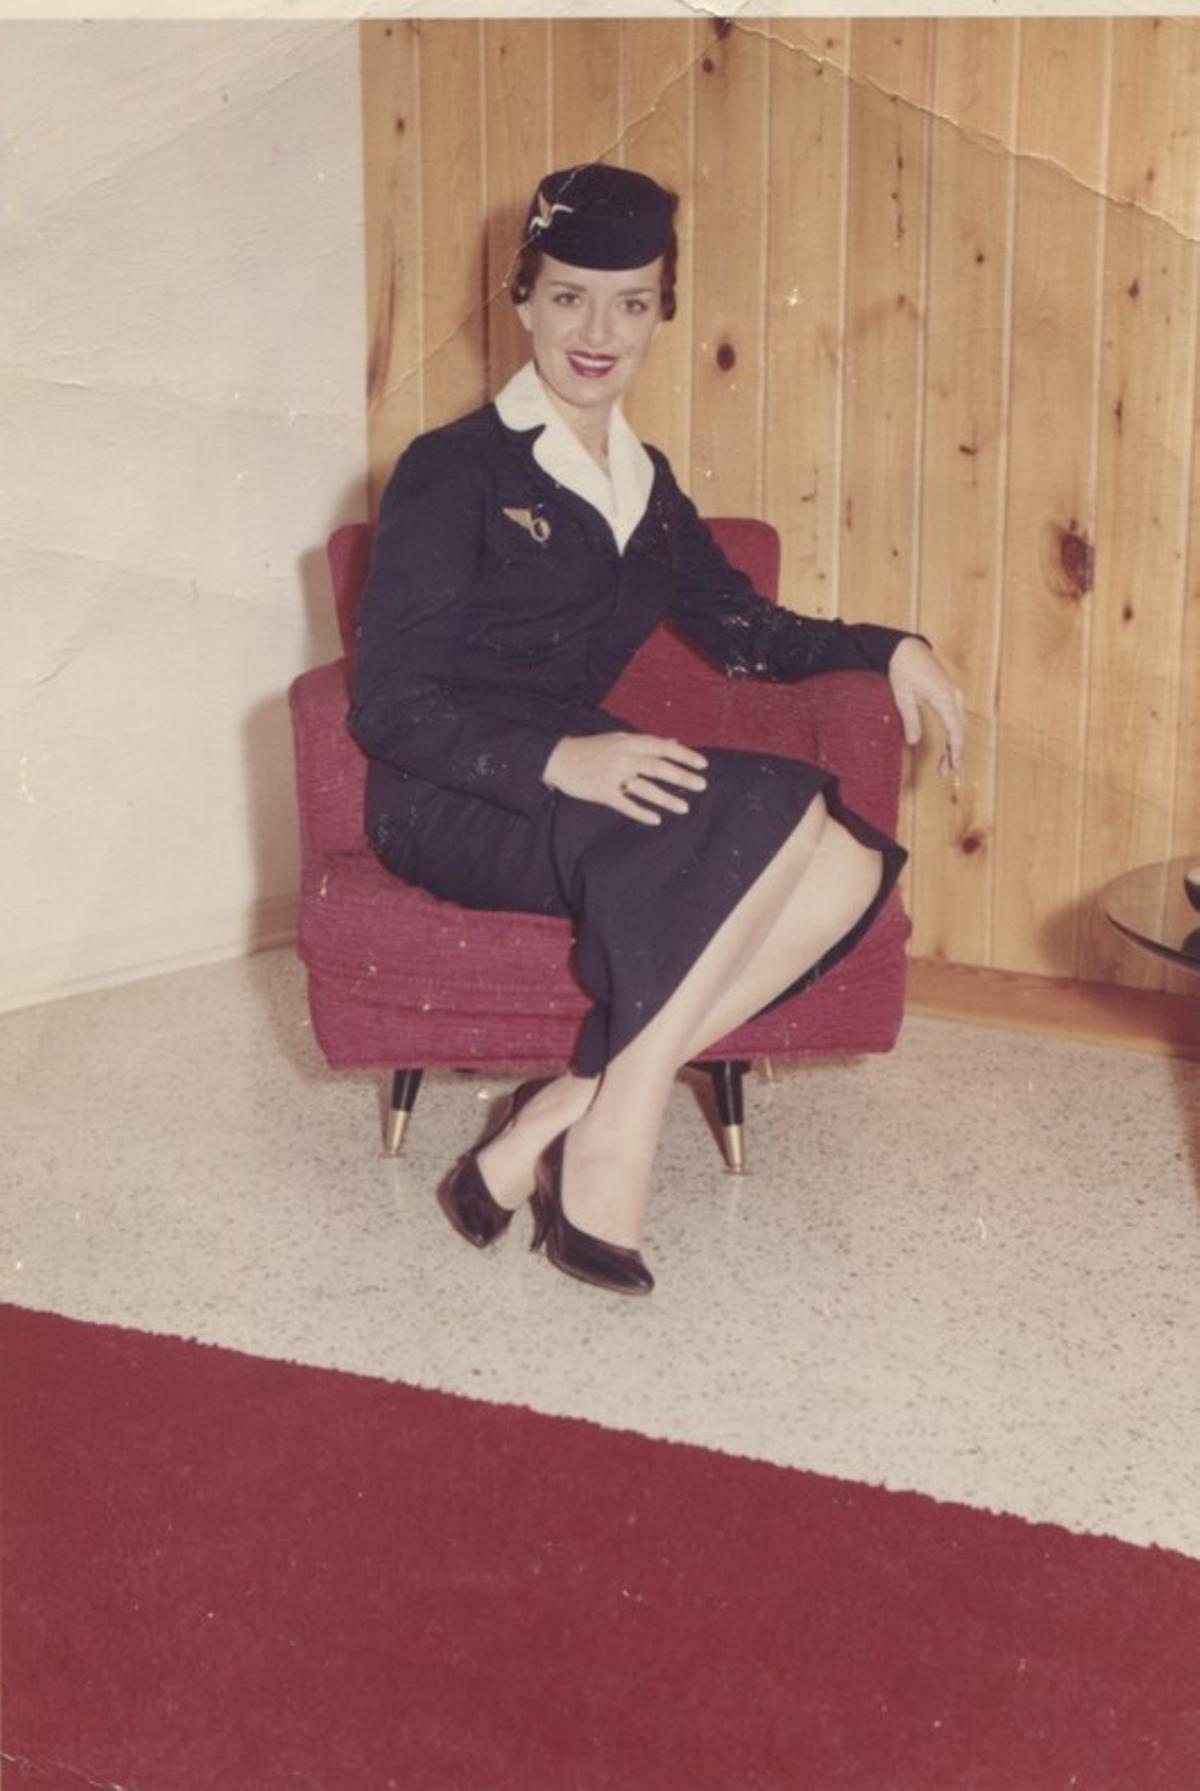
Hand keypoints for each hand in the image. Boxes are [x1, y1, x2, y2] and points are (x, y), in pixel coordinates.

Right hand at [542, 733, 708, 824]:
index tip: (703, 764)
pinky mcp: (602, 793)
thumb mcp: (620, 739)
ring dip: (666, 799)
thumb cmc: (592, 748)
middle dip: (681, 777)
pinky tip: (655, 820)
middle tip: (701, 786)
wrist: (558, 758)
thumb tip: (673, 741)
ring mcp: (613, 776)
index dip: (684, 755)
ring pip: (644, 789)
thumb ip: (647, 742)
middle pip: (658, 768)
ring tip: (684, 808)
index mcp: (629, 742)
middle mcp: (623, 758)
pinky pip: (625, 805)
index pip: (662, 747)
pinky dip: (640, 812)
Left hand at [887, 638, 966, 775]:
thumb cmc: (902, 670)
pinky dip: (954, 732)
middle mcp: (954, 695)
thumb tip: (913, 742)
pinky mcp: (950, 691)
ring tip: (945, 763)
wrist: (906, 648)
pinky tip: (948, 744)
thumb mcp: (902, 697)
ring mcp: (955, 692)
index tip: (952, 767)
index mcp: (944, 697)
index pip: (955, 730)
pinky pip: (956, 716)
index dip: (955, 751)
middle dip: (954, 752)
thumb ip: (910, 720)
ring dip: (955, 744)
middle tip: (944, 771)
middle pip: (960, 730)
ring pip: (960, 724)